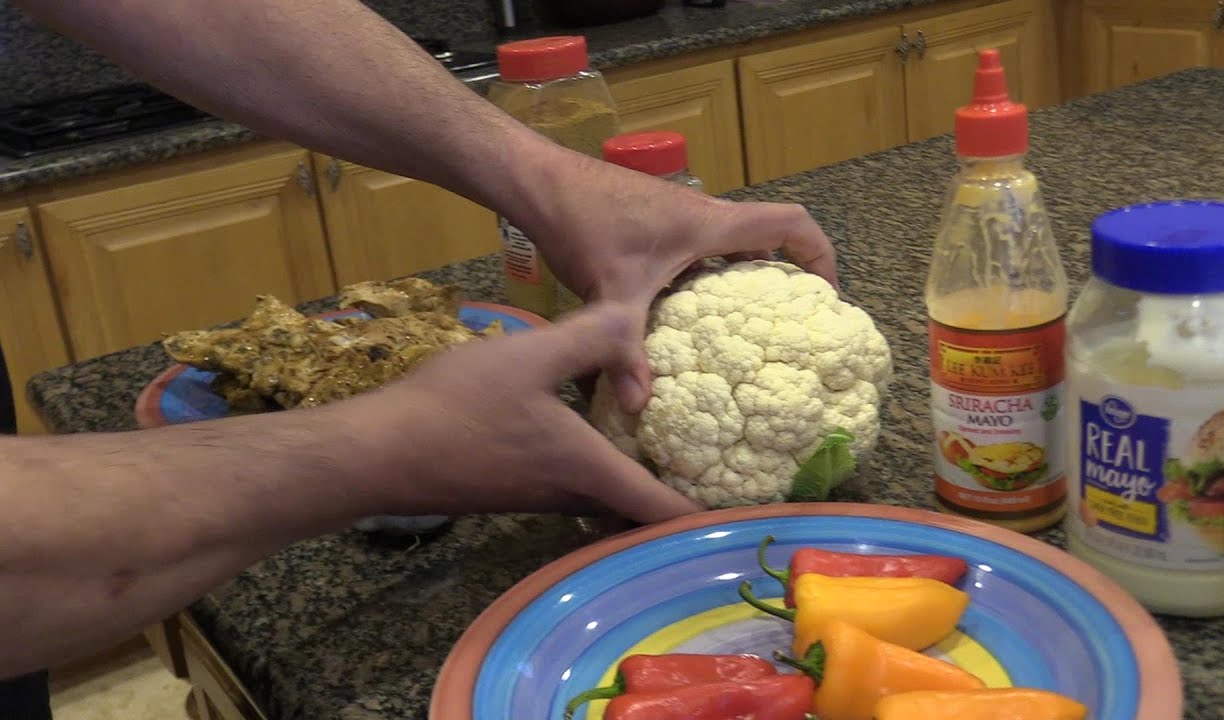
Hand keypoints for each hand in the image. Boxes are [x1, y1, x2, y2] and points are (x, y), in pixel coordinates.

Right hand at [360, 302, 703, 523]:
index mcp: (590, 470)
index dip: (706, 515)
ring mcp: (541, 497)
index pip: (662, 509)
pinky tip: (597, 428)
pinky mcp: (516, 488)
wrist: (378, 453)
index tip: (747, 510)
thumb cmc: (457, 408)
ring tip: (669, 442)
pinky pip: (577, 484)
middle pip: (639, 510)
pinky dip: (601, 467)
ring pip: (607, 497)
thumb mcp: (529, 357)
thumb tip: (637, 317)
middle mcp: (573, 494)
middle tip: (716, 465)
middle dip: (677, 495)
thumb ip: (590, 336)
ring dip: (637, 479)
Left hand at [523, 150, 837, 412]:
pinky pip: (700, 252)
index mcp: (710, 225)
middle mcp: (703, 216)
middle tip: (789, 327)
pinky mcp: (655, 225)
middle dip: (785, 278)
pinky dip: (708, 280)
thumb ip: (627, 353)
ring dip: (744, 280)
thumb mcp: (611, 293)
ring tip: (745, 331)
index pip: (791, 225)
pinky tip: (686, 319)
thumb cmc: (583, 223)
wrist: (540, 183)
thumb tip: (641, 407)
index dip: (821, 255)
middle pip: (766, 239)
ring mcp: (679, 218)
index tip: (826, 296)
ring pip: (730, 248)